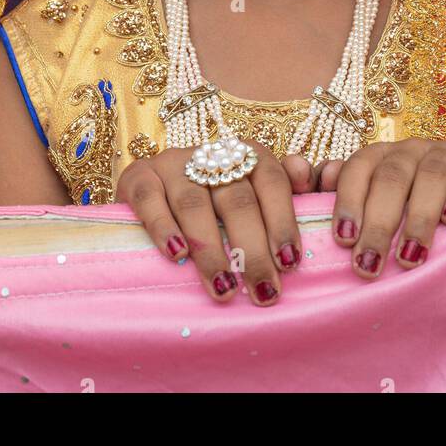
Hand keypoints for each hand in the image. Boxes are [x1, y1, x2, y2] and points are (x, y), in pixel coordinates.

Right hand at [115, 140, 302, 306]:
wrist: (152, 192)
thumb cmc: (214, 203)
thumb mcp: (251, 193)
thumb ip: (285, 187)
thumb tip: (308, 177)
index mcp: (244, 154)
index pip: (270, 180)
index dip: (282, 220)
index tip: (290, 262)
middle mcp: (209, 153)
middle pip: (236, 198)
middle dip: (252, 249)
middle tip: (263, 291)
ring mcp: (172, 163)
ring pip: (194, 204)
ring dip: (211, 250)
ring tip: (224, 288)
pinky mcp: (137, 176)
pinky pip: (149, 199)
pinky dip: (163, 227)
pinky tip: (177, 255)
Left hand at [290, 138, 445, 276]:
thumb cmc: (417, 209)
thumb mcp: (380, 205)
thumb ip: (344, 195)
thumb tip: (314, 180)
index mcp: (382, 157)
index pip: (358, 169)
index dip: (349, 202)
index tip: (343, 241)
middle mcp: (413, 149)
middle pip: (391, 177)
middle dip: (379, 222)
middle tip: (369, 265)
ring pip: (431, 174)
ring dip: (419, 215)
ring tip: (410, 255)